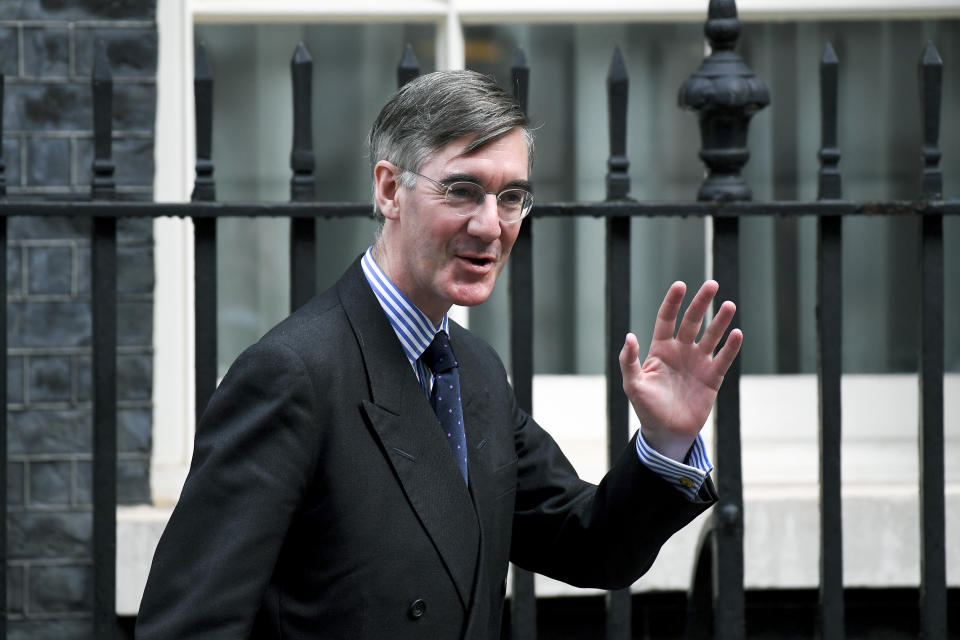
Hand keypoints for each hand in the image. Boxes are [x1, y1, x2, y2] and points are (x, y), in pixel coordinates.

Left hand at [618, 280, 741, 461]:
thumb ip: (629, 360)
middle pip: (692, 321)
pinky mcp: (712, 378)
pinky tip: (736, 333)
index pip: (666, 319)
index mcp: (660, 349)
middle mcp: (681, 351)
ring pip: (711, 336)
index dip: (673, 302)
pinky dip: (730, 347)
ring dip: (720, 321)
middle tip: (712, 284)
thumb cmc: (646, 408)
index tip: (680, 285)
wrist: (667, 432)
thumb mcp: (633, 384)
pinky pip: (723, 359)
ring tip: (729, 305)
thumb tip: (629, 336)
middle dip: (701, 303)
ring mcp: (698, 363)